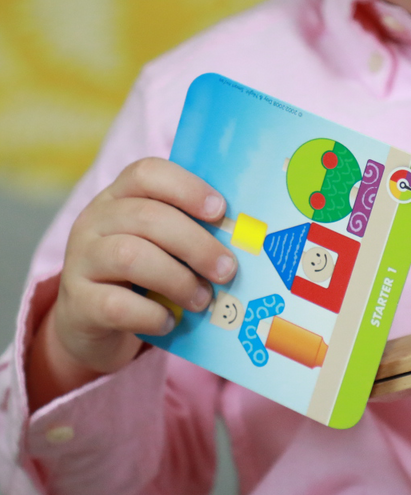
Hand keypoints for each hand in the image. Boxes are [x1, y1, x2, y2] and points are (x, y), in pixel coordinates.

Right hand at [27, 158, 237, 409]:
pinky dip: (151, 315)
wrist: (89, 321)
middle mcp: (95, 221)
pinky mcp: (78, 302)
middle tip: (228, 270)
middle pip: (148, 217)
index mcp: (120, 197)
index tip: (220, 210)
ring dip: (178, 280)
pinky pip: (116, 305)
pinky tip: (169, 321)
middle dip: (197, 244)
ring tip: (202, 299)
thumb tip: (247, 238)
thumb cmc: (142, 275)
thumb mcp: (162, 245)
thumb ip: (192, 232)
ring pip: (130, 257)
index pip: (147, 173)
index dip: (187, 188)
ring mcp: (80, 260)